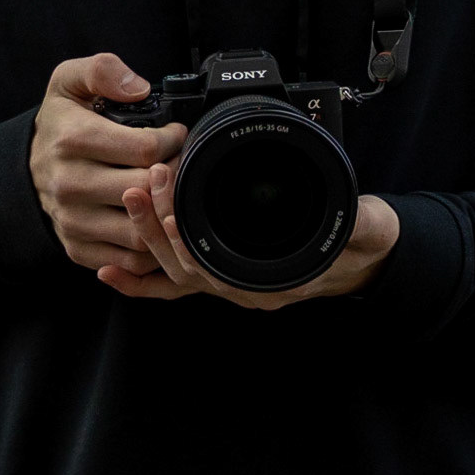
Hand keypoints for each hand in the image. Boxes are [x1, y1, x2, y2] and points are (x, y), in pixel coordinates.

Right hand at [30, 52, 187, 274]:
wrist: (26, 165)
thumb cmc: (60, 123)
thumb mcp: (70, 81)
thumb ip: (102, 70)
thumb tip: (139, 88)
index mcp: (73, 140)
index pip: (146, 149)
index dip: (173, 140)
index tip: (176, 134)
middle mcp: (70, 184)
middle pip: (147, 191)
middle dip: (174, 176)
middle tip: (180, 163)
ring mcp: (73, 221)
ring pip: (141, 231)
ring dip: (166, 215)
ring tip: (171, 193)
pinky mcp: (77, 248)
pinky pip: (129, 260)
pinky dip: (152, 248)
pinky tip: (157, 223)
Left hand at [98, 163, 400, 309]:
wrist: (360, 256)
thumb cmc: (359, 242)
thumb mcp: (365, 228)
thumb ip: (357, 222)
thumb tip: (351, 211)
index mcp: (270, 283)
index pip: (217, 272)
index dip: (190, 245)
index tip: (172, 212)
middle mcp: (241, 288)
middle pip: (184, 268)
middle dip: (157, 229)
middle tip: (144, 186)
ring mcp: (226, 281)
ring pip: (173, 272)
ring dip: (145, 238)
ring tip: (131, 196)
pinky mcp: (217, 269)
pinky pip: (170, 285)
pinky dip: (139, 282)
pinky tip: (110, 271)